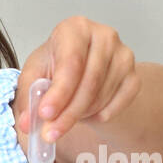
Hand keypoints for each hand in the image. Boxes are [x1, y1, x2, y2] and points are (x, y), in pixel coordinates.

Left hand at [17, 16, 140, 143]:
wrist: (81, 69)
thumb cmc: (57, 65)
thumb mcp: (35, 75)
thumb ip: (30, 97)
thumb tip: (28, 123)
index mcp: (76, 28)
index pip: (71, 62)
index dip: (59, 92)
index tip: (45, 115)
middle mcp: (104, 36)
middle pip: (89, 82)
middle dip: (68, 113)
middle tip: (51, 133)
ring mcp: (123, 56)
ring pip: (102, 96)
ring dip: (81, 114)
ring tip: (66, 116)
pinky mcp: (134, 76)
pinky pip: (118, 104)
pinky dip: (100, 115)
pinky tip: (87, 113)